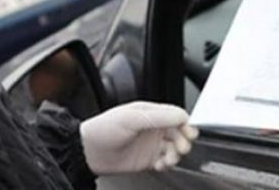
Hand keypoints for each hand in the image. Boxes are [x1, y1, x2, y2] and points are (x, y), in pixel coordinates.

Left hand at [80, 101, 198, 174]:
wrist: (88, 152)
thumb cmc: (103, 129)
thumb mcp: (132, 118)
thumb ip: (158, 117)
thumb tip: (181, 116)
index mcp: (150, 113)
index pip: (175, 116)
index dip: (185, 124)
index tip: (189, 133)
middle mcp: (152, 127)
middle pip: (178, 133)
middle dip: (183, 140)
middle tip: (181, 147)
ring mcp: (150, 144)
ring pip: (174, 148)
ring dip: (175, 154)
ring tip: (168, 159)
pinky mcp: (147, 159)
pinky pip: (165, 162)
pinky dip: (167, 164)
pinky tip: (160, 165)